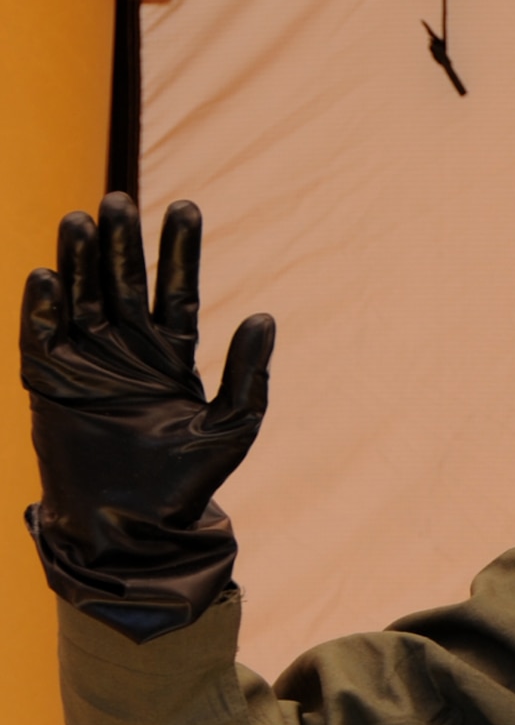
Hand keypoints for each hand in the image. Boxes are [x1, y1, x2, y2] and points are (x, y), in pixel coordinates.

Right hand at [20, 193, 274, 641]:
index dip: (179, 249)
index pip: (175, 290)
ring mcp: (87, 363)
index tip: (186, 206)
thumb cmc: (187, 483)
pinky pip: (41, 335)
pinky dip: (42, 306)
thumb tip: (264, 318)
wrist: (132, 526)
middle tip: (120, 198)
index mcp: (171, 356)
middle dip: (122, 241)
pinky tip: (47, 274)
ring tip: (83, 218)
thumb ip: (248, 374)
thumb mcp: (233, 426)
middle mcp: (127, 352)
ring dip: (81, 258)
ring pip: (82, 296)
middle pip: (123, 281)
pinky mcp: (49, 382)